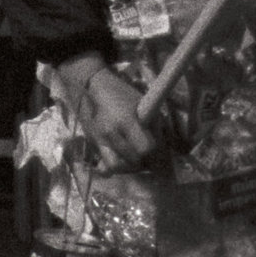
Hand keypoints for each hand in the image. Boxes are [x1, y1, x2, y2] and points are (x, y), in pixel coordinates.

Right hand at [55, 53, 156, 169]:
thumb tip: (163, 150)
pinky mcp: (93, 144)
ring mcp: (99, 140)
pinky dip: (116, 168)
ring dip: (131, 166)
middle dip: (146, 160)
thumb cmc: (123, 94)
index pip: (146, 148)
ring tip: (137, 157)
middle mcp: (111, 133)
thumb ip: (154, 127)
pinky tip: (123, 161)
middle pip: (134, 160)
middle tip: (151, 155)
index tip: (160, 149)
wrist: (93, 89)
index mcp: (126, 121)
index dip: (156, 151)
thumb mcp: (144, 105)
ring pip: (119, 167)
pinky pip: (105, 166)